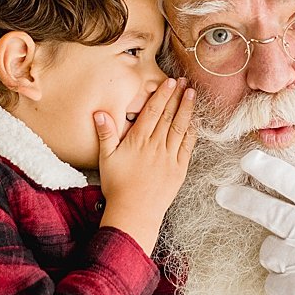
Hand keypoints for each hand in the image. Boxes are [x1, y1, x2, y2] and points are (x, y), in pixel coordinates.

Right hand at [95, 78, 195, 252]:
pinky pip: (187, 146)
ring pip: (180, 127)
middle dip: (177, 96)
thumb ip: (106, 134)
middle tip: (183, 81)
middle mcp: (156, 145)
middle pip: (169, 115)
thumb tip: (100, 113)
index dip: (162, 95)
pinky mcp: (179, 169)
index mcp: (138, 140)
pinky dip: (192, 132)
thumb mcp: (106, 159)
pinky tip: (194, 122)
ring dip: (186, 109)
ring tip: (191, 94)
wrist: (134, 212)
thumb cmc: (117, 186)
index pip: (153, 112)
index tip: (169, 82)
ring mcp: (169, 157)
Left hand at [217, 149, 294, 294]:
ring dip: (278, 258)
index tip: (249, 160)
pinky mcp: (293, 293)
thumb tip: (291, 202)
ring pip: (268, 251)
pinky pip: (272, 283)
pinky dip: (284, 288)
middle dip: (242, 200)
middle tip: (223, 194)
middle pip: (270, 212)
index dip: (272, 171)